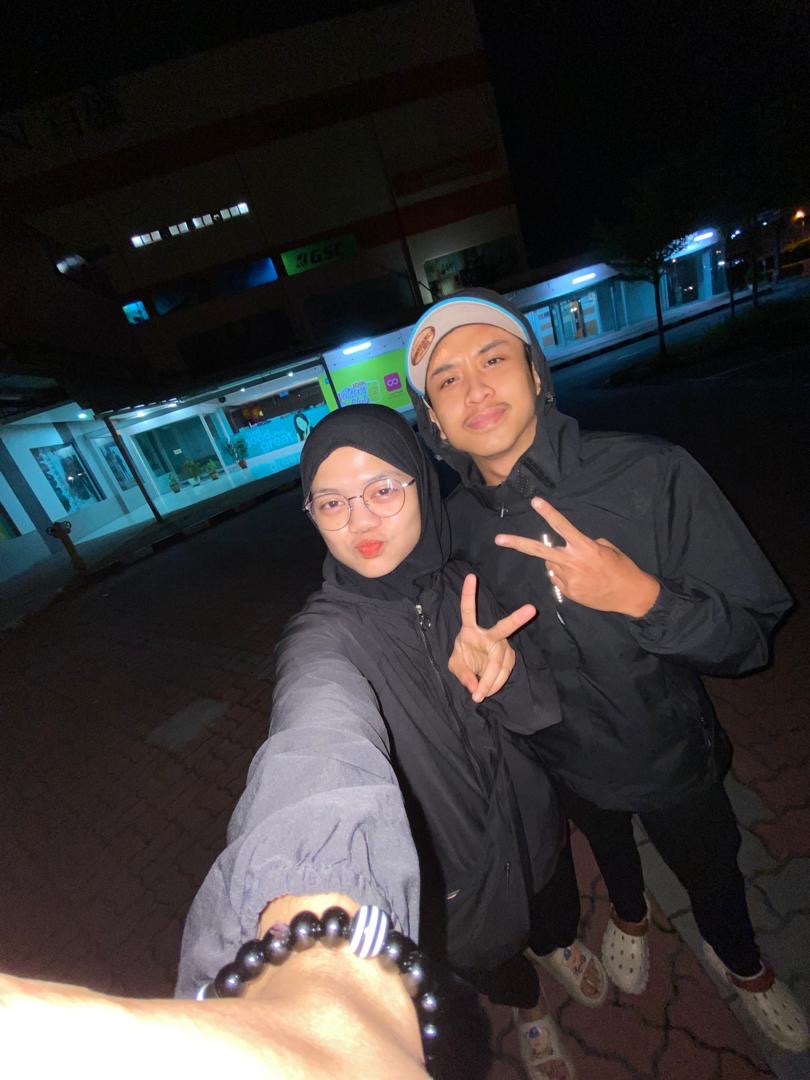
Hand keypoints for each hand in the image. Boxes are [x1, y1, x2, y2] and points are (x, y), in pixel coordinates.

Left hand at [448, 573, 535, 701]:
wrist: (474, 668)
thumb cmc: (463, 659)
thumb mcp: (455, 666)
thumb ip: (462, 675)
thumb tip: (475, 687)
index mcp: (470, 630)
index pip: (468, 610)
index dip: (469, 594)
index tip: (471, 576)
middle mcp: (489, 634)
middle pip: (504, 628)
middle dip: (517, 618)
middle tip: (531, 609)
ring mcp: (502, 644)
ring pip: (500, 662)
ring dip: (491, 681)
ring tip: (480, 695)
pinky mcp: (509, 656)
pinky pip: (504, 671)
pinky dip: (496, 683)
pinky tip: (489, 689)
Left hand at [494, 498, 660, 617]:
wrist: (630, 595)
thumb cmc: (621, 567)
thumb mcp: (606, 548)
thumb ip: (583, 544)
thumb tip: (566, 548)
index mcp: (584, 547)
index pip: (562, 526)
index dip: (548, 513)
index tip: (535, 501)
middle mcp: (572, 563)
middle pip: (539, 551)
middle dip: (517, 544)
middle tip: (498, 539)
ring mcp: (568, 580)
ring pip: (551, 565)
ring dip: (558, 563)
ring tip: (581, 568)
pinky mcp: (568, 593)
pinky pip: (558, 579)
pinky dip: (565, 576)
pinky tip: (582, 580)